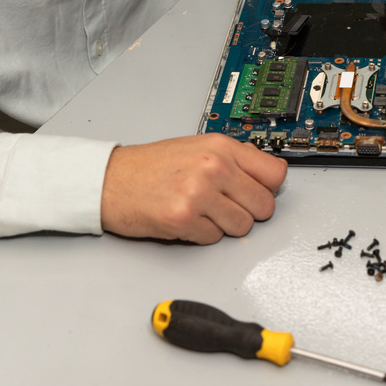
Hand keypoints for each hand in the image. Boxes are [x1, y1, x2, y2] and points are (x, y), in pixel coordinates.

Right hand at [100, 134, 286, 243]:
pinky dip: (202, 235)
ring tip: (202, 212)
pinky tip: (186, 220)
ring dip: (224, 225)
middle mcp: (214, 167)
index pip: (276, 174)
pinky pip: (214, 239)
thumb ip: (234, 159)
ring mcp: (199, 193)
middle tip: (226, 206)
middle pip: (263, 205)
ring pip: (242, 226)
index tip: (259, 192)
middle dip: (248, 211)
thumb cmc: (151, 166)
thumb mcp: (198, 148)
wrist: (110, 180)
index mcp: (222, 147)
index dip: (268, 188)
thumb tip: (268, 177)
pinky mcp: (184, 219)